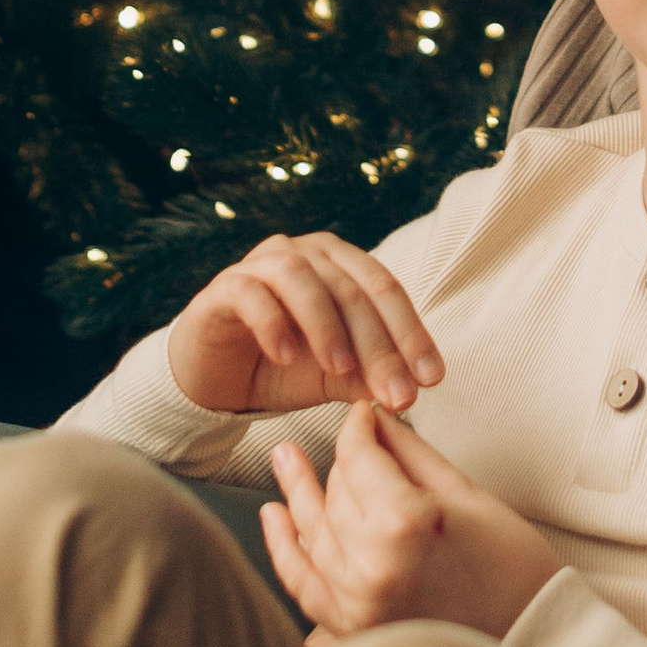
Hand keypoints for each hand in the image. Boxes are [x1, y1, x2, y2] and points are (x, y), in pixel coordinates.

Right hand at [167, 231, 444, 418]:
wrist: (214, 377)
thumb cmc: (282, 367)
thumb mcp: (332, 377)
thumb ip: (366, 375)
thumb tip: (411, 390)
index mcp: (341, 263)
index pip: (385, 290)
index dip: (412, 334)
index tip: (432, 379)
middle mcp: (306, 253)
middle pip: (351, 289)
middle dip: (379, 345)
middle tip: (396, 392)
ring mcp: (263, 264)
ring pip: (303, 279)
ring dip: (327, 325)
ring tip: (341, 370)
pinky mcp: (224, 287)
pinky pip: (251, 294)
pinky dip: (273, 323)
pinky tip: (286, 356)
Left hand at [262, 403, 560, 642]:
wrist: (532, 635)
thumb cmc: (512, 564)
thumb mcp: (466, 494)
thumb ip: (410, 454)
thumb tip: (377, 420)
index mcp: (402, 524)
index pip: (359, 458)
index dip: (359, 427)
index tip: (364, 413)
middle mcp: (368, 566)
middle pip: (335, 495)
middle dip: (340, 460)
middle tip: (348, 435)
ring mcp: (355, 604)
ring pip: (313, 535)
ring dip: (297, 496)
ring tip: (283, 459)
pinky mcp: (352, 631)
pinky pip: (305, 585)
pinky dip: (286, 552)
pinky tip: (276, 519)